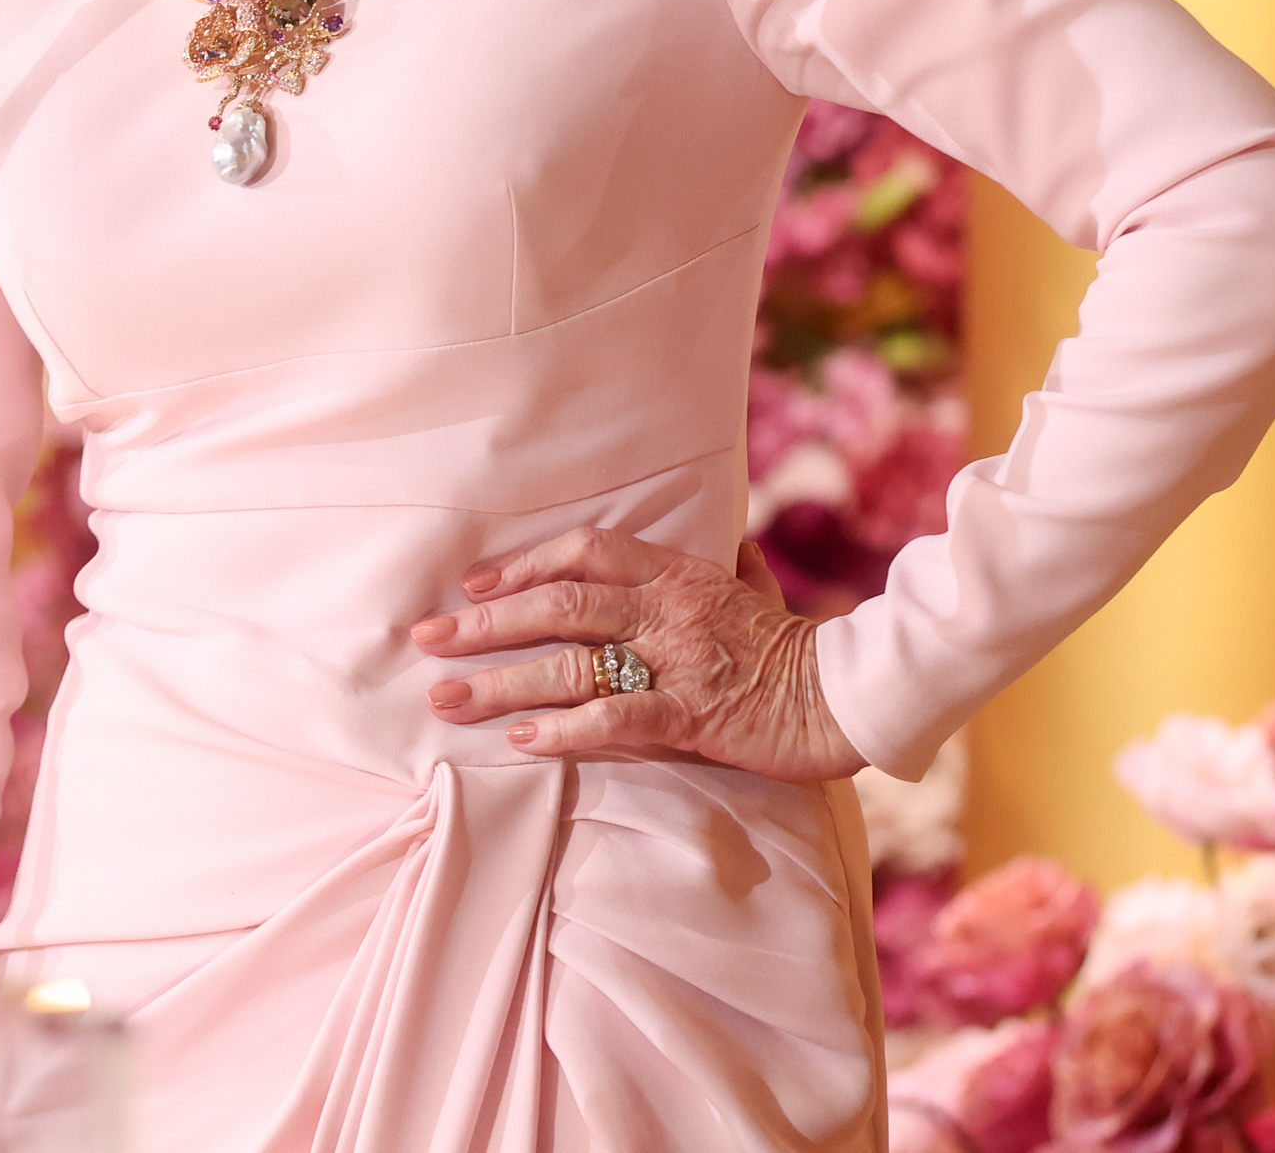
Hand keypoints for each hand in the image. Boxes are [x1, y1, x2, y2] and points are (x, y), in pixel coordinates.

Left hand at [411, 529, 865, 784]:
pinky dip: (563, 729)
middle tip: (426, 639)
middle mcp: (668, 608)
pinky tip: (520, 740)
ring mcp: (677, 661)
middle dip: (485, 623)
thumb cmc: (794, 645)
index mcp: (678, 572)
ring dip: (500, 682)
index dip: (523, 563)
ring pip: (571, 663)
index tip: (472, 583)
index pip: (585, 550)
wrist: (848, 696)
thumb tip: (727, 536)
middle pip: (558, 605)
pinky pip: (615, 718)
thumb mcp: (755, 588)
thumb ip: (728, 564)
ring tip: (446, 698)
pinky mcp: (692, 715)